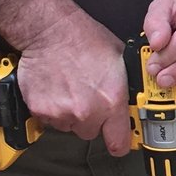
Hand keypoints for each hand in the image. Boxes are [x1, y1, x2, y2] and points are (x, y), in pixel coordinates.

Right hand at [16, 13, 131, 154]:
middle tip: (87, 96)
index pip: (119, 144)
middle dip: (92, 119)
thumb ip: (126, 87)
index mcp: (111, 102)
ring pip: (69, 126)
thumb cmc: (84, 38)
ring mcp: (62, 113)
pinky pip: (49, 119)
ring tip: (70, 88)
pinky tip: (56, 88)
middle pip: (91, 133)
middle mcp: (87, 112)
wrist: (50, 30)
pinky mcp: (40, 111)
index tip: (118, 138)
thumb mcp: (120, 60)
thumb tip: (134, 100)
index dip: (119, 142)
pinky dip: (51, 108)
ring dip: (71, 114)